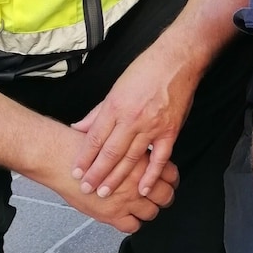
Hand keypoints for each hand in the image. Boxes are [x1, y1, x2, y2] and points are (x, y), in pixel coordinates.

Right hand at [50, 126, 178, 232]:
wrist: (62, 159)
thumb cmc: (84, 146)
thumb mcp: (114, 137)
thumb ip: (131, 145)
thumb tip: (144, 147)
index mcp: (141, 160)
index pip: (170, 173)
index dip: (171, 179)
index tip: (169, 182)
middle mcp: (137, 180)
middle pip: (165, 195)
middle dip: (165, 197)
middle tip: (161, 197)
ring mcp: (126, 199)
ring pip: (151, 212)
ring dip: (149, 211)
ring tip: (144, 207)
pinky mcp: (112, 214)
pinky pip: (132, 226)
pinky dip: (132, 223)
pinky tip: (127, 216)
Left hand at [70, 46, 196, 197]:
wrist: (176, 60)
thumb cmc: (146, 70)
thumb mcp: (116, 88)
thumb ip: (98, 112)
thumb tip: (79, 127)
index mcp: (115, 106)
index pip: (95, 138)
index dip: (84, 158)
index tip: (76, 172)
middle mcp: (132, 118)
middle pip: (110, 152)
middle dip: (96, 174)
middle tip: (86, 189)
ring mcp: (152, 126)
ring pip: (131, 158)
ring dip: (117, 178)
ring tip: (105, 193)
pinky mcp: (170, 131)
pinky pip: (160, 158)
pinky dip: (151, 175)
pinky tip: (142, 188)